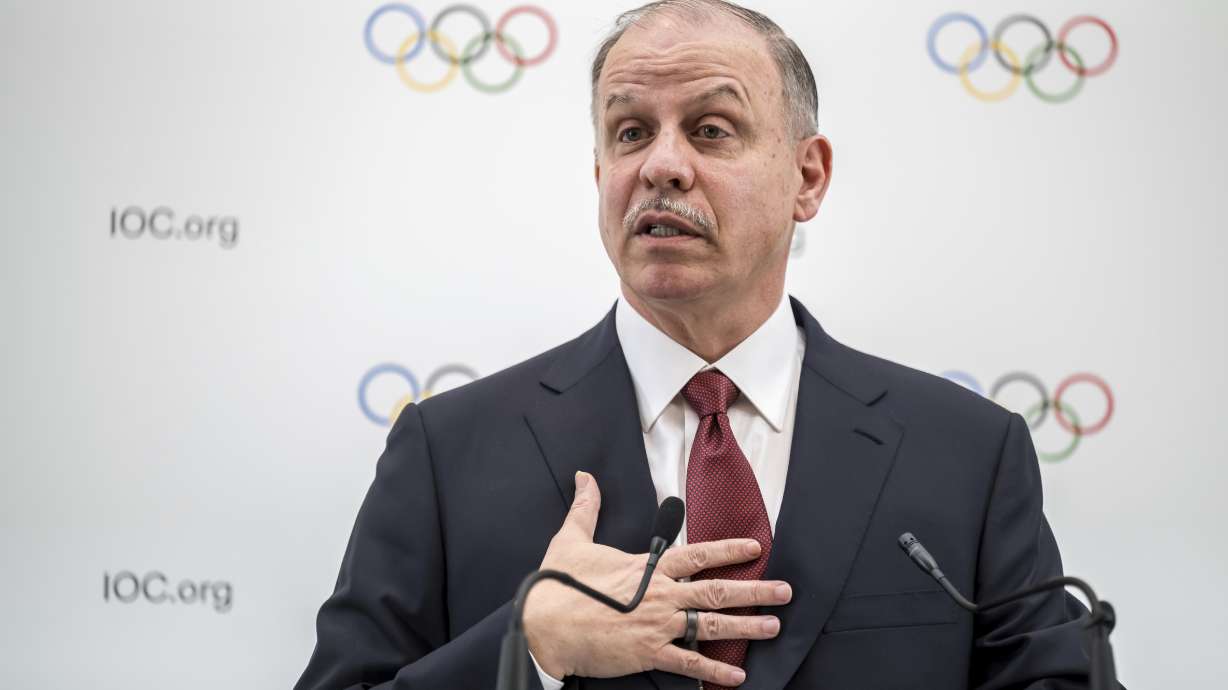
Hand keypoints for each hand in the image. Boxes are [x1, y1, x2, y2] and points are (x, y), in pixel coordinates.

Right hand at [523, 471, 791, 686]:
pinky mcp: (648, 653)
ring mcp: (657, 626)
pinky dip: (714, 671)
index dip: (728, 549)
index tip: (755, 547)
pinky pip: (689, 663)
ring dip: (746, 626)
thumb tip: (585, 477)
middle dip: (755, 590)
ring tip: (773, 626)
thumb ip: (587, 508)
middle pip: (717, 589)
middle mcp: (660, 595)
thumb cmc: (558, 585)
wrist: (544, 626)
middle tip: (784, 592)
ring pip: (712, 625)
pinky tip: (737, 676)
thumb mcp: (571, 540)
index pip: (697, 554)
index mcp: (647, 567)